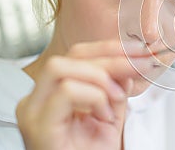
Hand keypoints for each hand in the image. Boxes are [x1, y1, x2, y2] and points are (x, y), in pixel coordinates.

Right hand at [16, 41, 137, 149]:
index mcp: (53, 91)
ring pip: (63, 67)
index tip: (141, 50)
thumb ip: (117, 87)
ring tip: (117, 99)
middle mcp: (38, 97)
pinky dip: (94, 97)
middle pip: (73, 55)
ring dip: (101, 78)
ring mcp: (34, 110)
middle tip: (140, 66)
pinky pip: (66, 91)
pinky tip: (105, 116)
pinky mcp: (38, 125)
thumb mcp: (111, 113)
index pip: (80, 54)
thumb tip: (130, 63)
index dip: (112, 48)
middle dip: (113, 57)